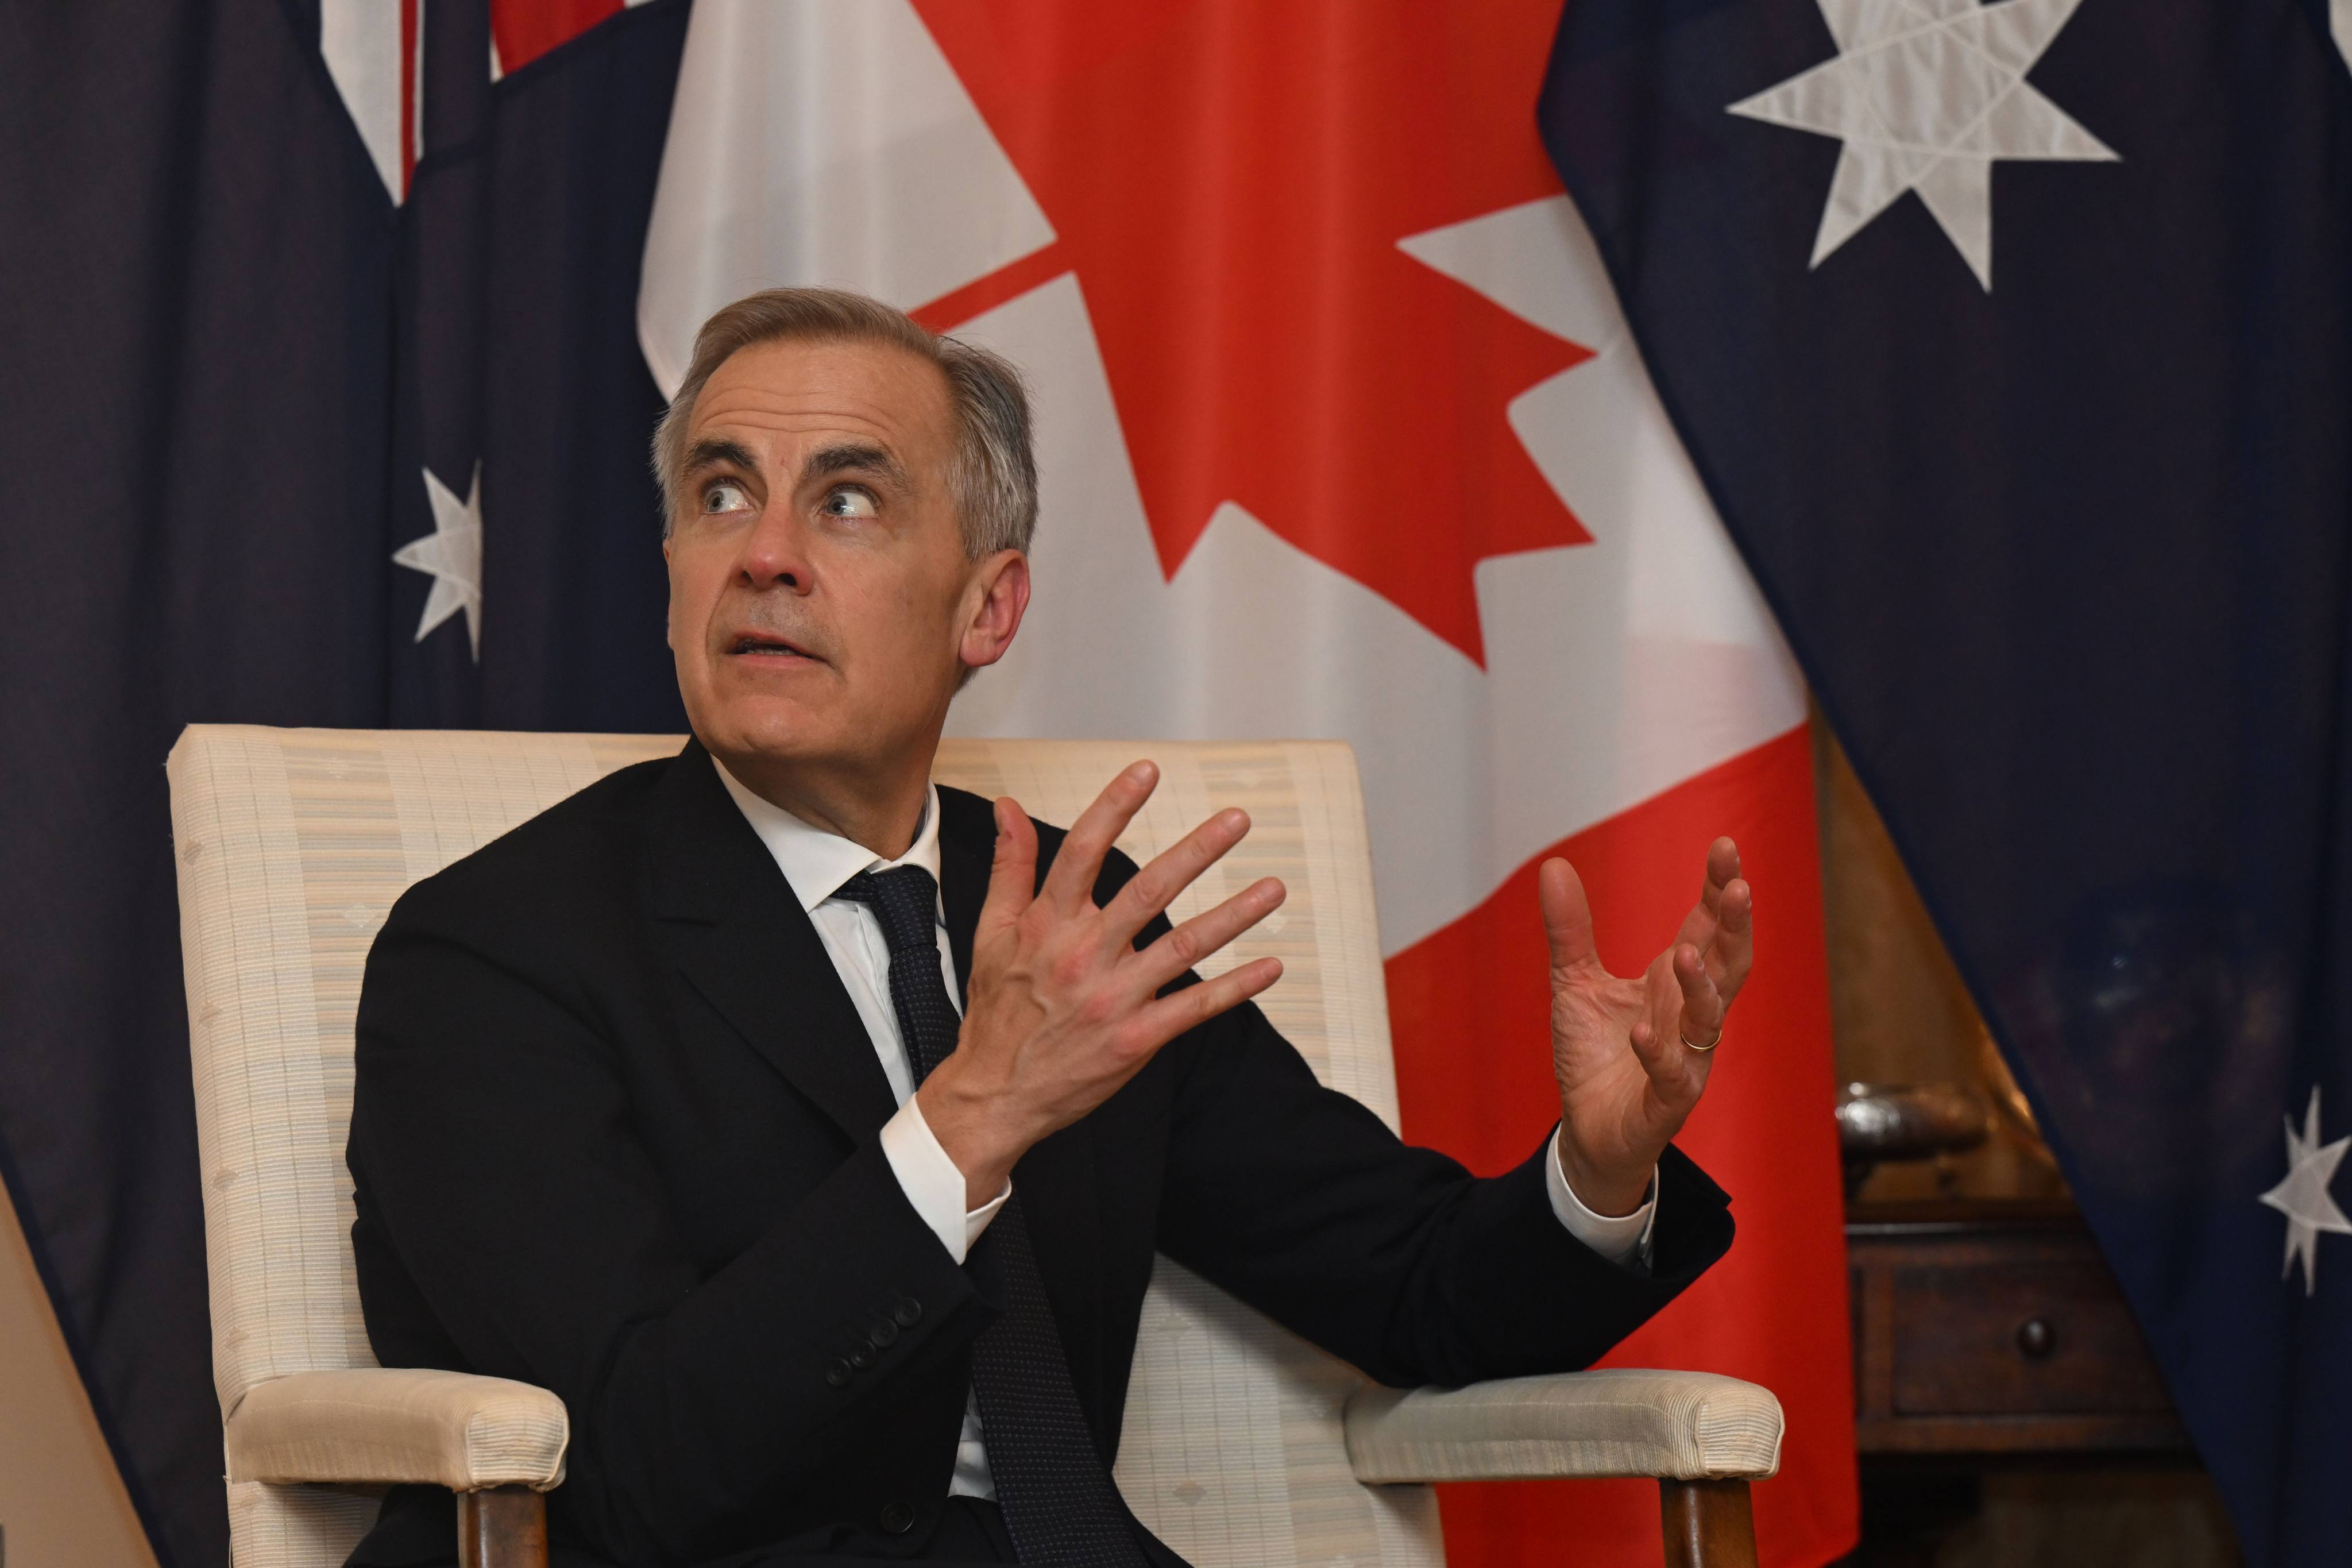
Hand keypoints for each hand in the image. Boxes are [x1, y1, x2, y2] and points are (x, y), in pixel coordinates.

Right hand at [918, 761, 1286, 1206]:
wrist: (995, 1094)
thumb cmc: (997, 1012)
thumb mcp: (990, 933)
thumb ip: (1011, 867)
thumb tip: (1011, 807)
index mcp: (1047, 924)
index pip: (1083, 850)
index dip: (1116, 806)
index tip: (1147, 770)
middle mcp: (1083, 955)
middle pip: (1148, 890)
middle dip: (1197, 850)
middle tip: (1237, 819)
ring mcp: (1112, 998)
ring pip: (1183, 946)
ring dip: (1234, 915)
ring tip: (1273, 887)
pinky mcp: (1135, 1039)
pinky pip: (1194, 1008)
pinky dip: (1236, 987)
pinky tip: (1270, 966)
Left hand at [1542, 838, 1752, 1217]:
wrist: (1588, 1130)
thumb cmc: (1596, 1054)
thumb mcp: (1574, 982)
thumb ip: (1570, 929)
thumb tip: (1553, 864)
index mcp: (1674, 980)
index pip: (1708, 926)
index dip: (1719, 889)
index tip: (1724, 847)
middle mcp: (1689, 1013)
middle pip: (1729, 963)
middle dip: (1736, 926)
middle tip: (1737, 887)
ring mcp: (1685, 1056)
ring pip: (1709, 1018)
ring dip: (1701, 985)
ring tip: (1684, 955)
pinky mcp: (1667, 1099)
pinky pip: (1672, 1074)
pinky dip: (1658, 1052)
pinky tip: (1641, 1030)